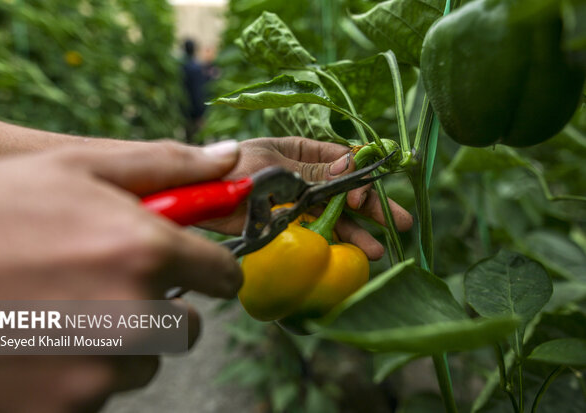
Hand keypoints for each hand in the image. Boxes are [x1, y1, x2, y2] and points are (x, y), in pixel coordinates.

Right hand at [0, 140, 241, 410]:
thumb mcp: (74, 168)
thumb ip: (165, 165)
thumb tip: (230, 159)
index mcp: (144, 250)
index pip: (224, 277)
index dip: (211, 271)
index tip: (195, 270)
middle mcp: (134, 314)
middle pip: (185, 327)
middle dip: (158, 308)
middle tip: (100, 286)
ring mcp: (99, 371)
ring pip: (144, 362)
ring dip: (119, 344)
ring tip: (57, 312)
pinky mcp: (66, 411)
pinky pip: (100, 393)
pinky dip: (79, 374)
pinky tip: (35, 343)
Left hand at [202, 137, 412, 259]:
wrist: (200, 196)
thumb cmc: (231, 167)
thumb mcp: (272, 162)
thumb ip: (311, 169)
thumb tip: (349, 167)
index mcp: (304, 151)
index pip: (343, 160)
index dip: (361, 176)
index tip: (367, 194)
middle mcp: (307, 178)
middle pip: (347, 192)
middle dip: (373, 207)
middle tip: (400, 223)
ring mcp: (299, 204)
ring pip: (335, 218)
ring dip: (356, 233)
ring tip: (377, 251)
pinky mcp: (289, 227)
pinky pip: (316, 236)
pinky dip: (333, 246)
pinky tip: (350, 256)